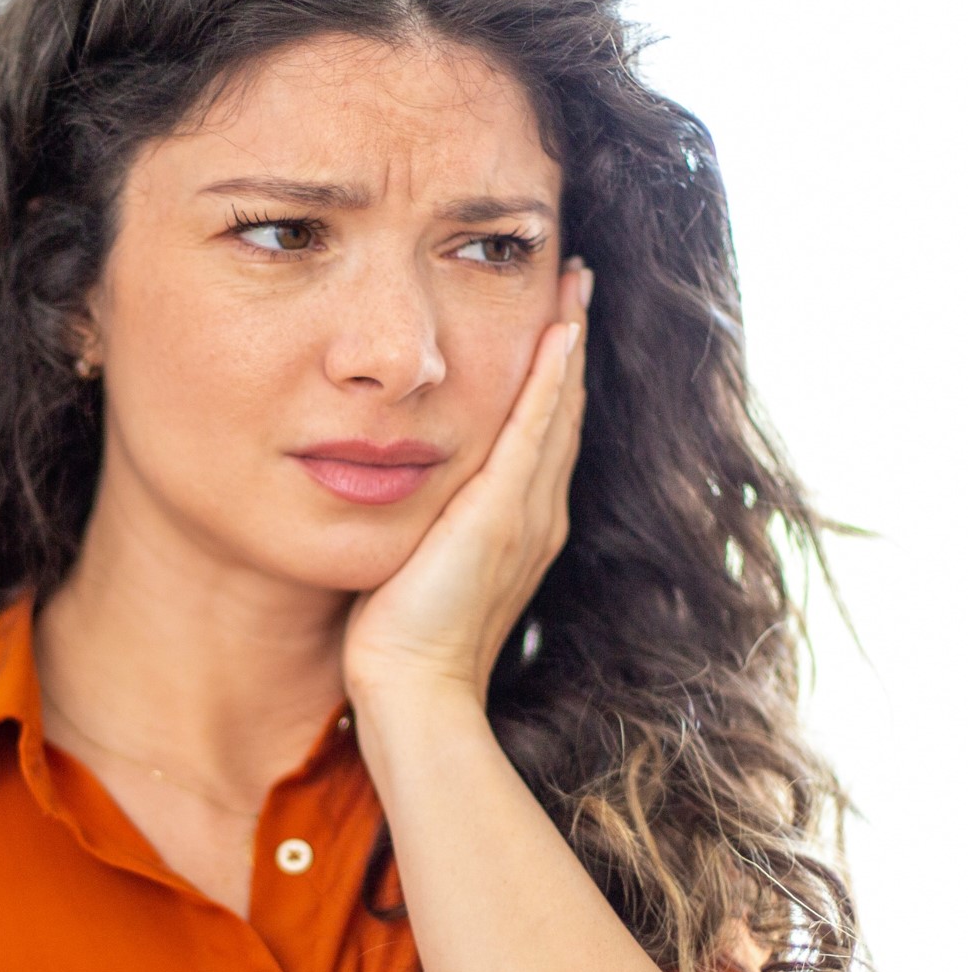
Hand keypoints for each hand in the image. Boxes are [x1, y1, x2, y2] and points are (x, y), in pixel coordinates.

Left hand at [343, 258, 590, 708]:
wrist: (416, 692)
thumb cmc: (401, 644)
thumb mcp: (417, 567)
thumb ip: (423, 527)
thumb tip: (395, 493)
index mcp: (520, 528)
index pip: (543, 434)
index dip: (553, 376)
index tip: (555, 321)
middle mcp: (537, 516)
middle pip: (564, 411)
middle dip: (570, 343)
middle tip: (577, 279)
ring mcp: (527, 515)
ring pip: (558, 409)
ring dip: (568, 342)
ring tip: (574, 283)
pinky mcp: (501, 515)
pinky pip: (535, 430)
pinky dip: (550, 379)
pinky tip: (559, 331)